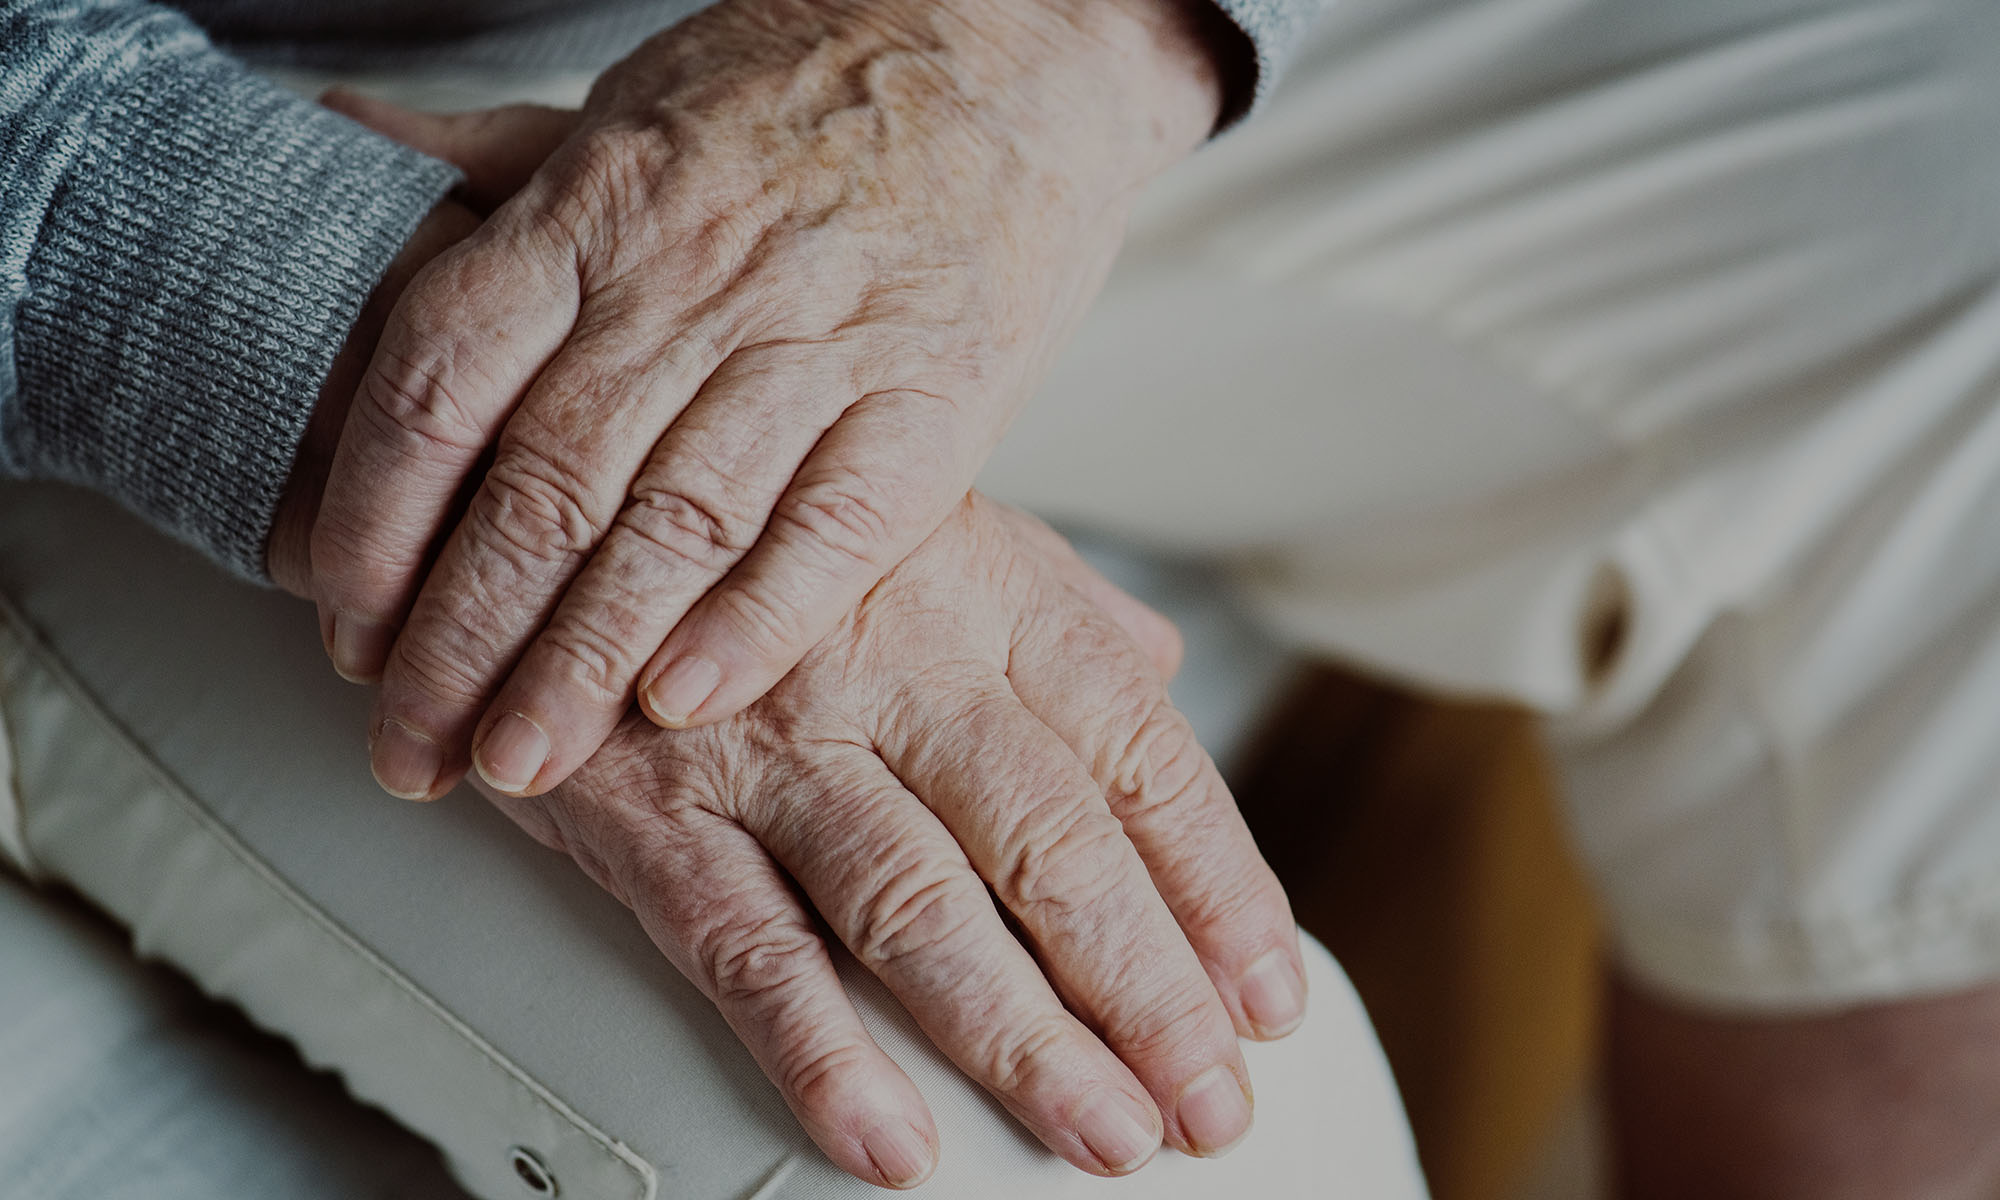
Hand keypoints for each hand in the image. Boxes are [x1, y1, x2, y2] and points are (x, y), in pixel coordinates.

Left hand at [305, 0, 1235, 802]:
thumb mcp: (628, 106)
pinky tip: (686, 704)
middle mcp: (691, 280)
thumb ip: (492, 160)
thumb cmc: (807, 95)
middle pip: (542, 485)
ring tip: (521, 764)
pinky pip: (832, 528)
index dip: (376, 523)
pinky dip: (754, 622)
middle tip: (414, 749)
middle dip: (461, 641)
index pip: (442, 384)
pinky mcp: (933, 398)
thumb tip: (346, 137)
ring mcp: (816, 341)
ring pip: (672, 525)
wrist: (1006, 52)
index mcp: (596, 209)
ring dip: (582, 662)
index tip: (349, 631)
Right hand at [475, 495, 1303, 1186]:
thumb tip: (1163, 668)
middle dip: (1148, 991)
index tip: (1266, 990)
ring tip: (1104, 1135)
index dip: (1218, 883)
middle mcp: (894, 664)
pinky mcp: (654, 811)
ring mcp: (771, 741)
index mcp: (983, 593)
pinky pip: (748, 949)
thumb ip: (1051, 601)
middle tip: (1210, 1101)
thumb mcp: (924, 520)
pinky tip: (893, 1140)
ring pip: (920, 909)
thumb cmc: (758, 529)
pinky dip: (821, 1056)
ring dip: (1022, 1042)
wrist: (549, 504)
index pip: (1140, 752)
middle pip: (1053, 845)